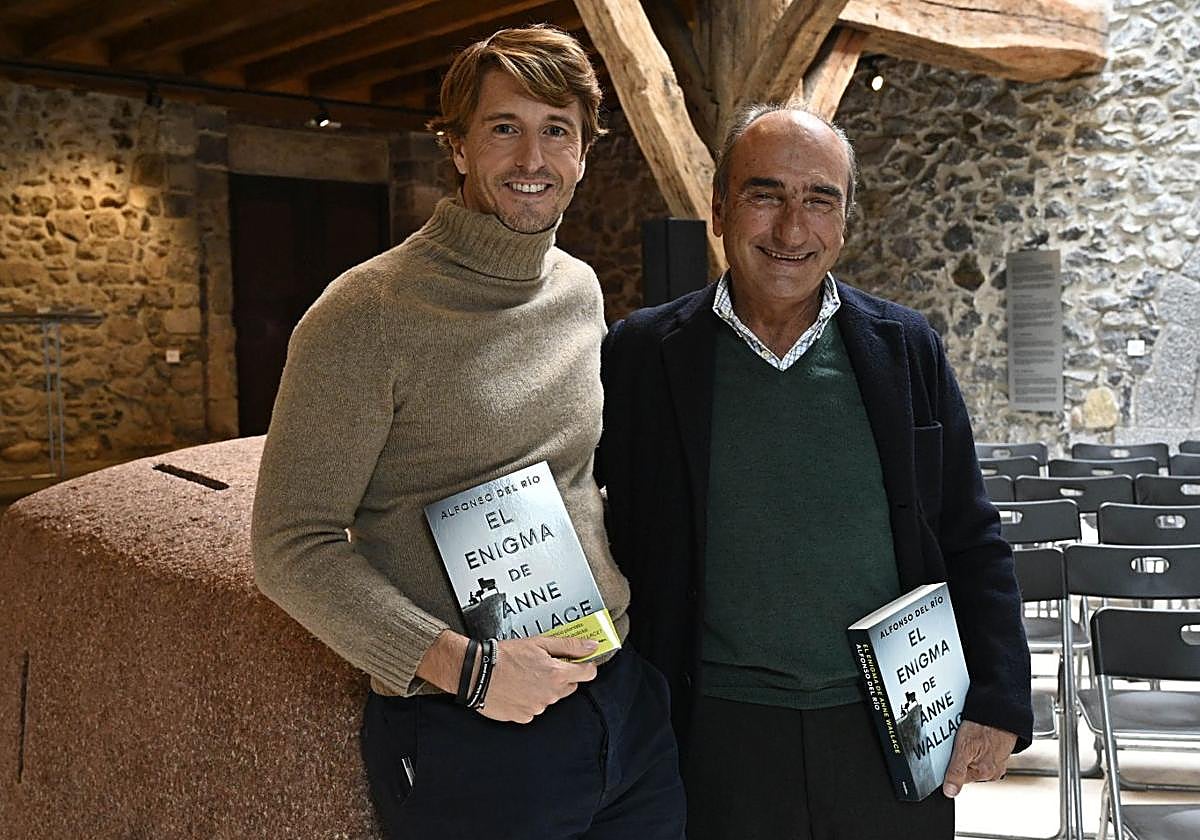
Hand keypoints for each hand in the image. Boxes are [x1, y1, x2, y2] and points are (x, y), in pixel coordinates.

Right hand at [475, 636, 599, 722]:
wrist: (477, 672)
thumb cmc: (505, 656)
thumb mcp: (540, 643)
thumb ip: (570, 645)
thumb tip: (592, 646)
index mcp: (557, 675)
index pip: (588, 673)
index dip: (585, 665)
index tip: (581, 662)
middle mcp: (550, 695)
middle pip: (569, 686)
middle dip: (561, 676)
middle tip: (543, 665)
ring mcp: (537, 708)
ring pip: (550, 697)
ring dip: (543, 688)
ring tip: (524, 676)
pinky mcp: (523, 717)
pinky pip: (533, 708)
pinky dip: (528, 699)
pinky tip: (516, 688)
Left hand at [942, 720, 1016, 797]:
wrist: (1000, 712)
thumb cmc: (983, 727)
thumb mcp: (963, 748)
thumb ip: (955, 772)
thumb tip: (950, 792)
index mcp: (984, 773)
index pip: (958, 777)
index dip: (950, 764)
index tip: (951, 752)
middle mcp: (992, 772)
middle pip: (966, 770)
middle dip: (961, 757)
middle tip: (962, 742)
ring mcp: (997, 763)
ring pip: (974, 761)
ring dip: (970, 751)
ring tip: (971, 738)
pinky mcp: (999, 753)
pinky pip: (983, 754)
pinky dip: (978, 747)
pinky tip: (977, 737)